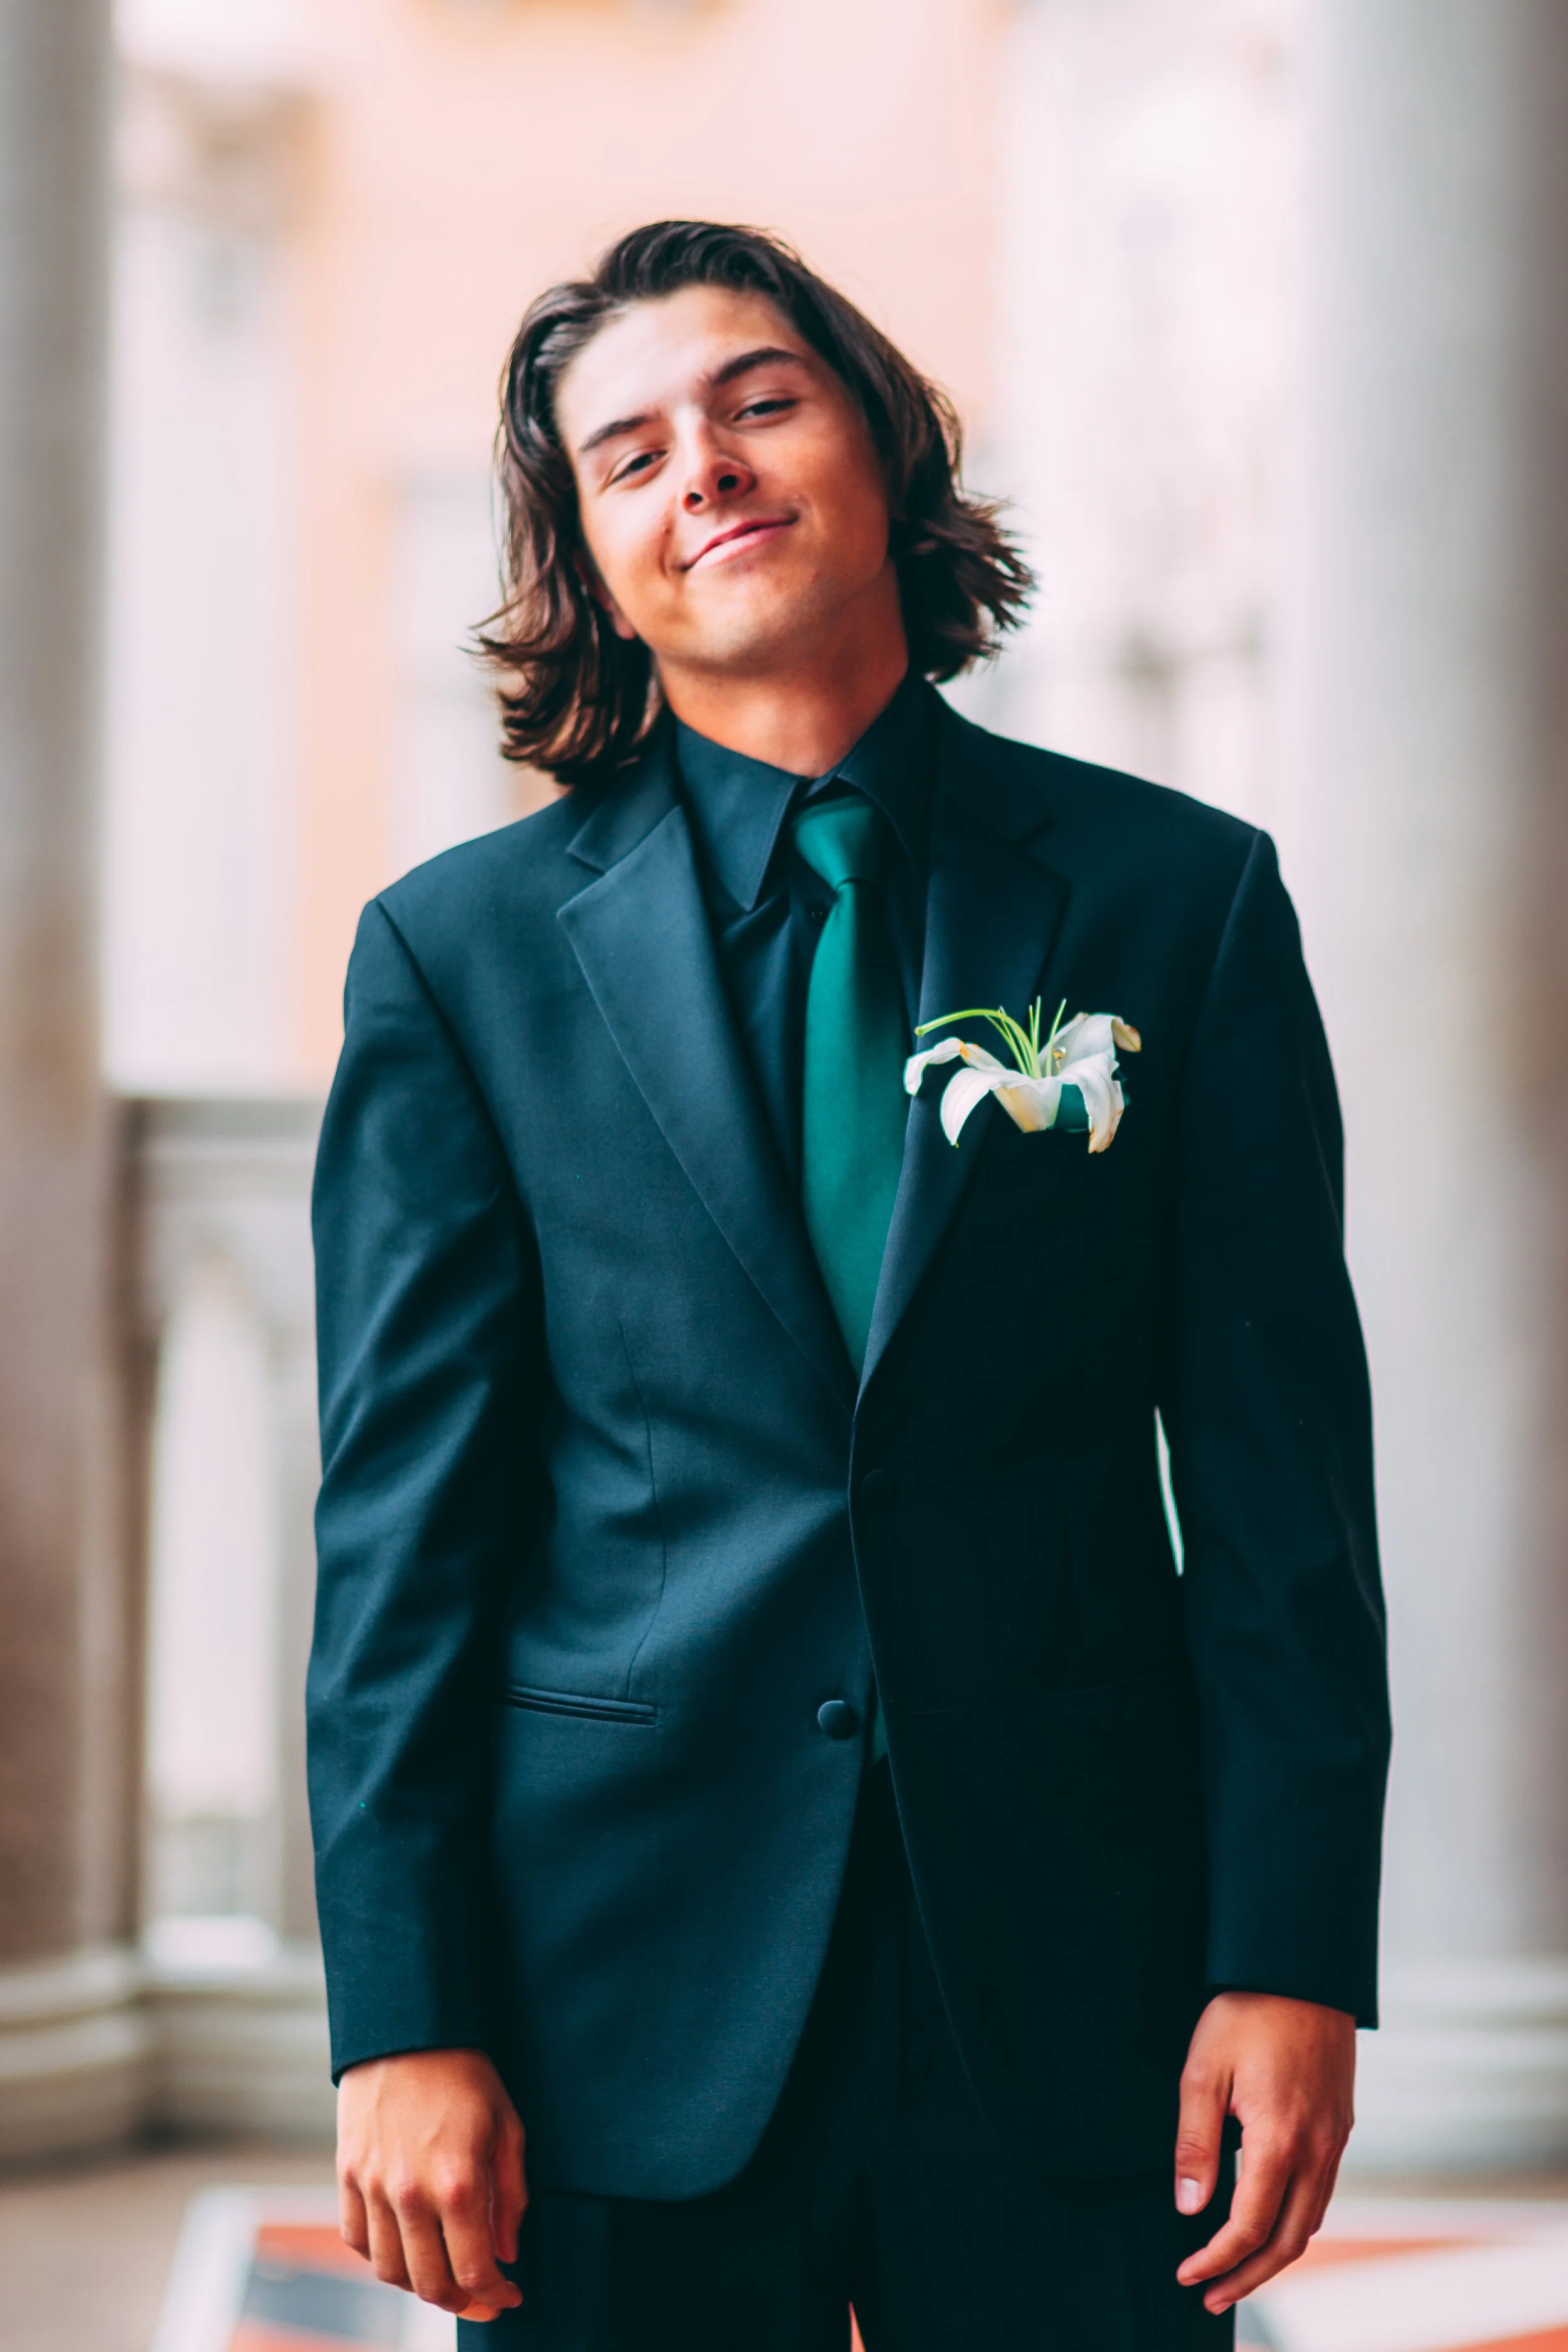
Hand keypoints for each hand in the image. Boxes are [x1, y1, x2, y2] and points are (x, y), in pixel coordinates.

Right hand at [337, 2047, 526, 2320]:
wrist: (407, 2029)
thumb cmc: (466, 2074)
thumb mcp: (507, 2127)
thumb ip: (509, 2197)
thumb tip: (506, 2253)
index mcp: (459, 2183)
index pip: (475, 2272)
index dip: (496, 2296)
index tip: (510, 2297)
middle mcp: (411, 2194)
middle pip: (431, 2284)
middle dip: (462, 2303)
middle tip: (481, 2299)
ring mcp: (372, 2188)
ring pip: (391, 2271)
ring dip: (420, 2285)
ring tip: (444, 2275)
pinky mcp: (347, 2175)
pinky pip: (358, 2240)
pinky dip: (381, 2256)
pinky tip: (405, 2246)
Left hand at [1174, 1991, 1354, 2315]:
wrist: (1302, 1967)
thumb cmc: (1245, 2013)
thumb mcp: (1203, 2071)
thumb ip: (1196, 2143)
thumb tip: (1189, 2208)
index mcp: (1279, 2140)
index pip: (1248, 2227)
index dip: (1216, 2260)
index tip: (1186, 2275)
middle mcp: (1317, 2150)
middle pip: (1287, 2240)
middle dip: (1248, 2277)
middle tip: (1211, 2297)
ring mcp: (1336, 2139)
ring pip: (1311, 2221)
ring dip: (1275, 2254)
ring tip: (1237, 2270)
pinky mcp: (1341, 2125)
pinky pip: (1322, 2192)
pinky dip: (1295, 2221)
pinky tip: (1270, 2220)